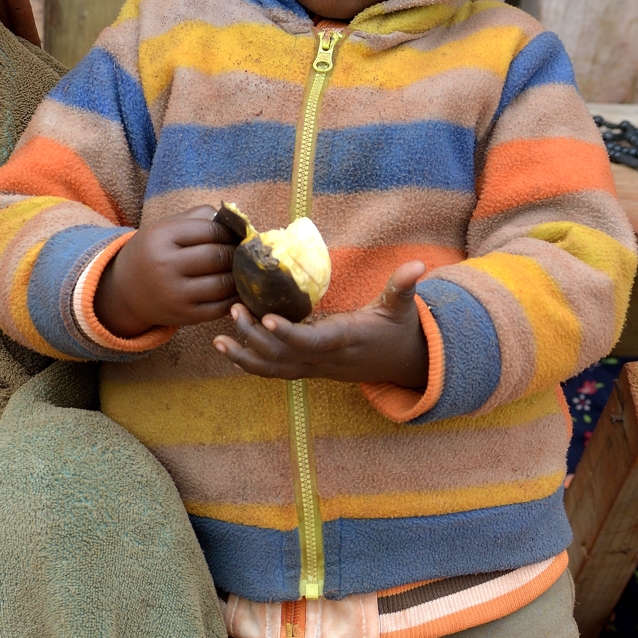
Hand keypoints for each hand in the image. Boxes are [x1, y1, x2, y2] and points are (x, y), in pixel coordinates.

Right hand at [93, 208, 237, 336]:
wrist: (125, 291)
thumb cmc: (154, 252)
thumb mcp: (166, 227)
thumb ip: (199, 217)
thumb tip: (238, 221)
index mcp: (161, 237)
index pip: (211, 230)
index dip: (229, 233)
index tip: (235, 236)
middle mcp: (165, 265)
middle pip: (218, 257)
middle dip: (236, 254)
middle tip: (243, 253)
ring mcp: (174, 293)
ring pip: (223, 283)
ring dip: (239, 277)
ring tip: (241, 270)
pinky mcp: (184, 315)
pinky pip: (221, 307)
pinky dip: (234, 298)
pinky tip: (235, 289)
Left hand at [211, 261, 428, 388]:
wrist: (402, 363)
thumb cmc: (399, 330)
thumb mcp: (402, 307)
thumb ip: (402, 286)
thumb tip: (418, 265)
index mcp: (344, 340)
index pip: (312, 341)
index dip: (288, 334)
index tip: (265, 318)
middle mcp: (324, 359)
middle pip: (283, 356)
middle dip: (255, 338)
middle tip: (234, 309)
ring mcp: (314, 368)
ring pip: (274, 369)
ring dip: (245, 356)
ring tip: (218, 339)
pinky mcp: (307, 369)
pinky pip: (274, 371)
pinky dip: (250, 363)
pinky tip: (228, 349)